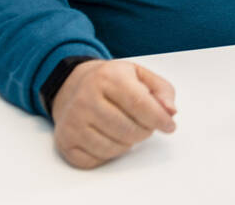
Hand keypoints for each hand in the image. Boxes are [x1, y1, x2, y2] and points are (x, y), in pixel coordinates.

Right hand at [51, 59, 176, 168]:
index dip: (158, 118)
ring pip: (114, 148)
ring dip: (129, 143)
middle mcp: (85, 98)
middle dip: (145, 131)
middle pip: (128, 130)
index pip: (139, 104)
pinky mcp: (65, 141)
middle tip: (145, 124)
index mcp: (108, 77)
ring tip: (127, 128)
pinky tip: (110, 137)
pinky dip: (110, 153)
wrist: (74, 85)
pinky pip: (96, 159)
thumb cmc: (112, 82)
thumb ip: (162, 91)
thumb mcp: (140, 75)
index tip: (169, 126)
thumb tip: (170, 111)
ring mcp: (72, 121)